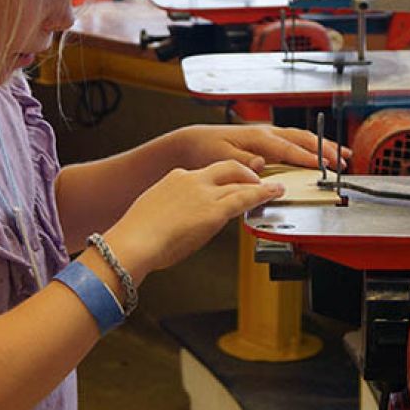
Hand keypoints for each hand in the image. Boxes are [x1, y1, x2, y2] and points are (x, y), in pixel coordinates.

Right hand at [105, 160, 282, 275]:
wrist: (134, 241)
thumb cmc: (138, 237)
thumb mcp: (154, 214)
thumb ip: (172, 212)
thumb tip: (181, 223)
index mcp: (175, 178)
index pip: (204, 174)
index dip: (219, 180)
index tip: (225, 184)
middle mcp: (192, 180)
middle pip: (227, 168)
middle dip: (245, 172)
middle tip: (257, 179)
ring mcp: (205, 193)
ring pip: (240, 182)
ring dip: (260, 184)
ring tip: (274, 187)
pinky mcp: (215, 210)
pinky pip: (246, 198)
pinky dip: (264, 194)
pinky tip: (275, 193)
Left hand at [169, 124, 349, 174]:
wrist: (194, 142)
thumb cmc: (206, 150)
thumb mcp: (221, 158)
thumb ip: (243, 162)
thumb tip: (262, 164)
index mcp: (258, 138)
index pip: (289, 149)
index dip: (308, 158)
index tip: (325, 167)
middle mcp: (266, 133)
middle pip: (303, 139)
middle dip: (326, 150)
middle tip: (344, 163)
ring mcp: (268, 135)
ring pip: (303, 138)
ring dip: (324, 146)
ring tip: (344, 156)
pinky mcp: (267, 140)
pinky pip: (296, 141)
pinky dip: (313, 146)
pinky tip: (322, 153)